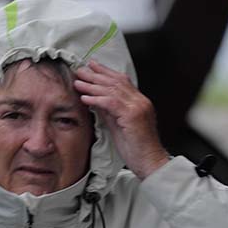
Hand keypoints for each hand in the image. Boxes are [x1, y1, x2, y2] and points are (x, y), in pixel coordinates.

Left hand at [74, 60, 169, 178]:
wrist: (149, 162)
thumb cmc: (134, 147)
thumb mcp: (118, 124)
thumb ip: (109, 111)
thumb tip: (95, 99)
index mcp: (139, 102)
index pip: (121, 80)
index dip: (105, 72)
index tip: (91, 66)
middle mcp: (140, 101)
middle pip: (116, 82)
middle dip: (96, 75)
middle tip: (79, 69)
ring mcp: (138, 107)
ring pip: (112, 90)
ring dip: (92, 85)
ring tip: (77, 82)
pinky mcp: (133, 116)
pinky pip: (111, 103)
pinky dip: (96, 99)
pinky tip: (84, 98)